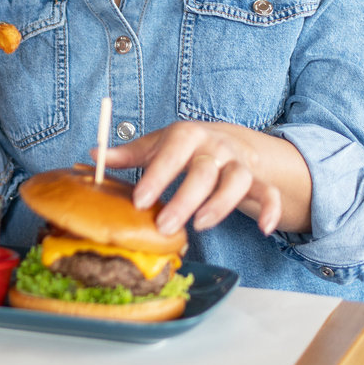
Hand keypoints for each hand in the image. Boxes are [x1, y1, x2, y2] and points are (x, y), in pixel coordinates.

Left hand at [100, 121, 285, 235]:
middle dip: (185, 199)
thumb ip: (126, 153)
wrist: (228, 138)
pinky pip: (269, 192)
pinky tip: (264, 229)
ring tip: (200, 226)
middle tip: (165, 225)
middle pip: (204, 172)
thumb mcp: (156, 144)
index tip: (140, 200)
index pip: (172, 153)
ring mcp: (239, 162)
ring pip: (237, 181)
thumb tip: (92, 156)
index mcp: (187, 135)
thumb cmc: (184, 146)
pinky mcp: (258, 179)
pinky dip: (271, 209)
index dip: (157, 176)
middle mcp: (216, 146)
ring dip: (220, 205)